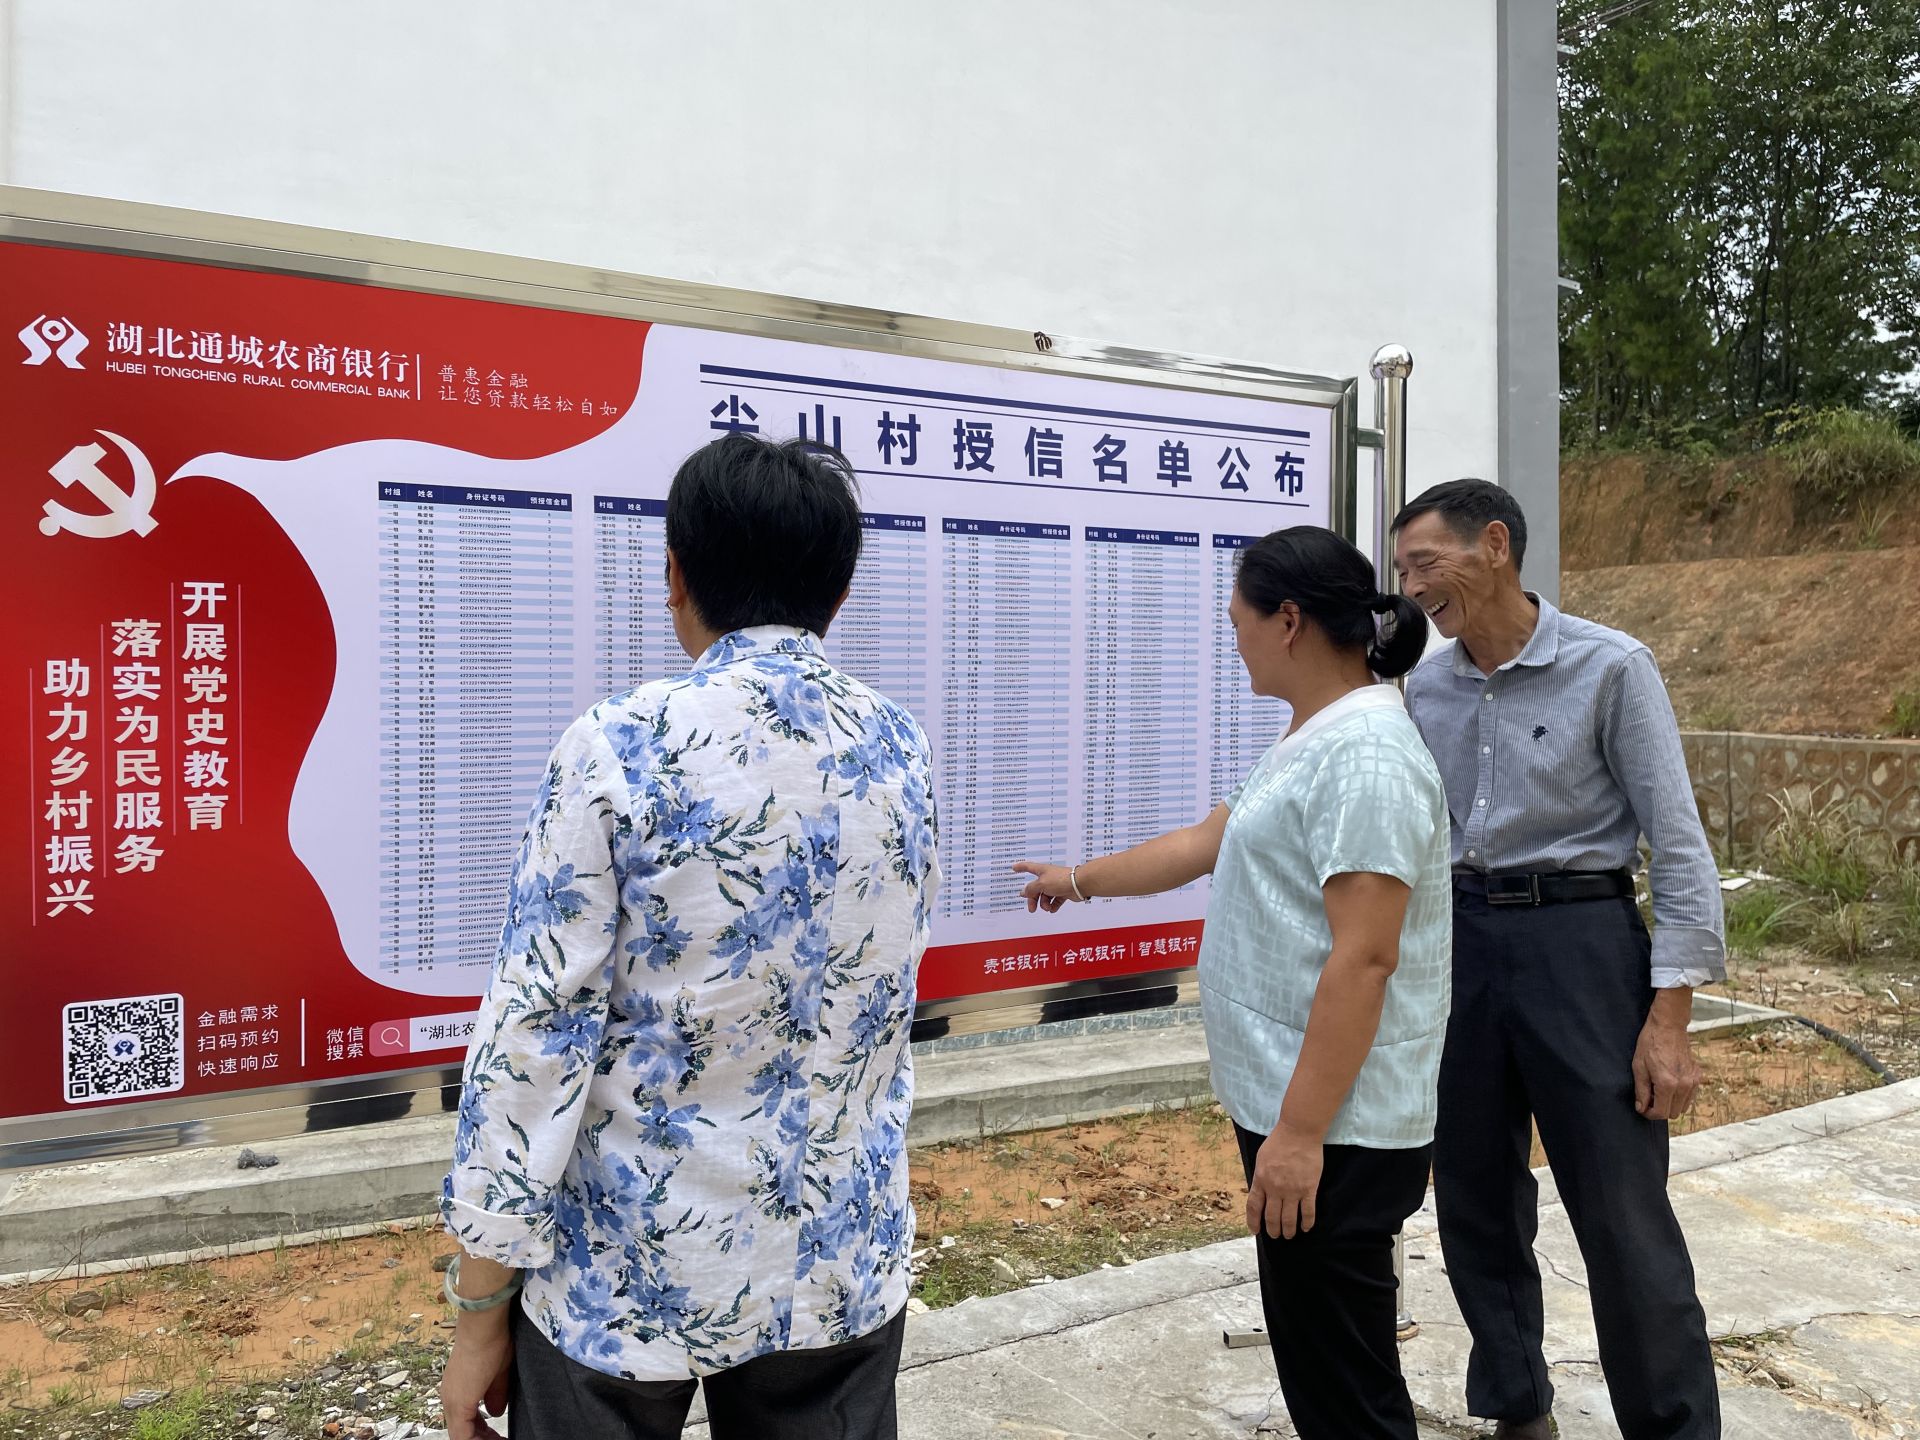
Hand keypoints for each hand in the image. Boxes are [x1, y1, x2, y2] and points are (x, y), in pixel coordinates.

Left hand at [441, 1310, 512, 1439]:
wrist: (484, 1326)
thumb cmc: (493, 1339)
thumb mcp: (498, 1372)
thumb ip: (496, 1394)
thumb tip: (495, 1412)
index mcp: (458, 1389)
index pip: (466, 1421)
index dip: (483, 1432)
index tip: (498, 1436)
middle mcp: (450, 1397)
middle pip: (463, 1432)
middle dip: (484, 1438)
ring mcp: (452, 1401)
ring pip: (461, 1435)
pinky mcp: (458, 1404)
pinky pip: (463, 1436)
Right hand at [1012, 861, 1078, 913]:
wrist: (1078, 884)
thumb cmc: (1061, 879)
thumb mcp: (1041, 884)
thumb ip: (1031, 889)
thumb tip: (1024, 892)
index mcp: (1041, 870)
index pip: (1027, 867)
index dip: (1020, 867)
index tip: (1014, 867)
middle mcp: (1048, 877)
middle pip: (1035, 888)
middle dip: (1033, 899)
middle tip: (1032, 908)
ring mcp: (1055, 885)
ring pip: (1045, 896)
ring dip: (1044, 904)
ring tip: (1047, 907)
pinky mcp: (1063, 892)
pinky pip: (1055, 901)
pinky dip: (1053, 906)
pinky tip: (1052, 909)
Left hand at [1247, 1120, 1323, 1239]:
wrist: (1299, 1132)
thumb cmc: (1279, 1142)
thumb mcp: (1261, 1159)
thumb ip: (1260, 1177)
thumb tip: (1261, 1192)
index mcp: (1261, 1180)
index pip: (1254, 1207)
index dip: (1253, 1222)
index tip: (1255, 1231)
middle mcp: (1275, 1189)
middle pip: (1272, 1217)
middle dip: (1273, 1230)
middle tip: (1275, 1236)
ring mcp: (1293, 1190)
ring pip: (1289, 1219)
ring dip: (1288, 1230)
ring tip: (1289, 1235)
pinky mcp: (1309, 1189)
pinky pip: (1308, 1211)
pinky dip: (1307, 1223)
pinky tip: (1306, 1228)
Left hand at [1633, 1005, 1701, 1120]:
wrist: (1668, 1026)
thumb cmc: (1651, 1043)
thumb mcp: (1639, 1067)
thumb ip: (1641, 1090)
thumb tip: (1642, 1108)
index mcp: (1668, 1084)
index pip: (1661, 1113)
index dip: (1649, 1114)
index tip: (1643, 1108)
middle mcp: (1684, 1085)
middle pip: (1673, 1113)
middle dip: (1659, 1109)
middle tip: (1649, 1097)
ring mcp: (1693, 1081)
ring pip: (1683, 1107)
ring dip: (1670, 1104)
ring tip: (1658, 1090)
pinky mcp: (1697, 1076)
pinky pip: (1690, 1096)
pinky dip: (1679, 1096)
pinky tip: (1669, 1084)